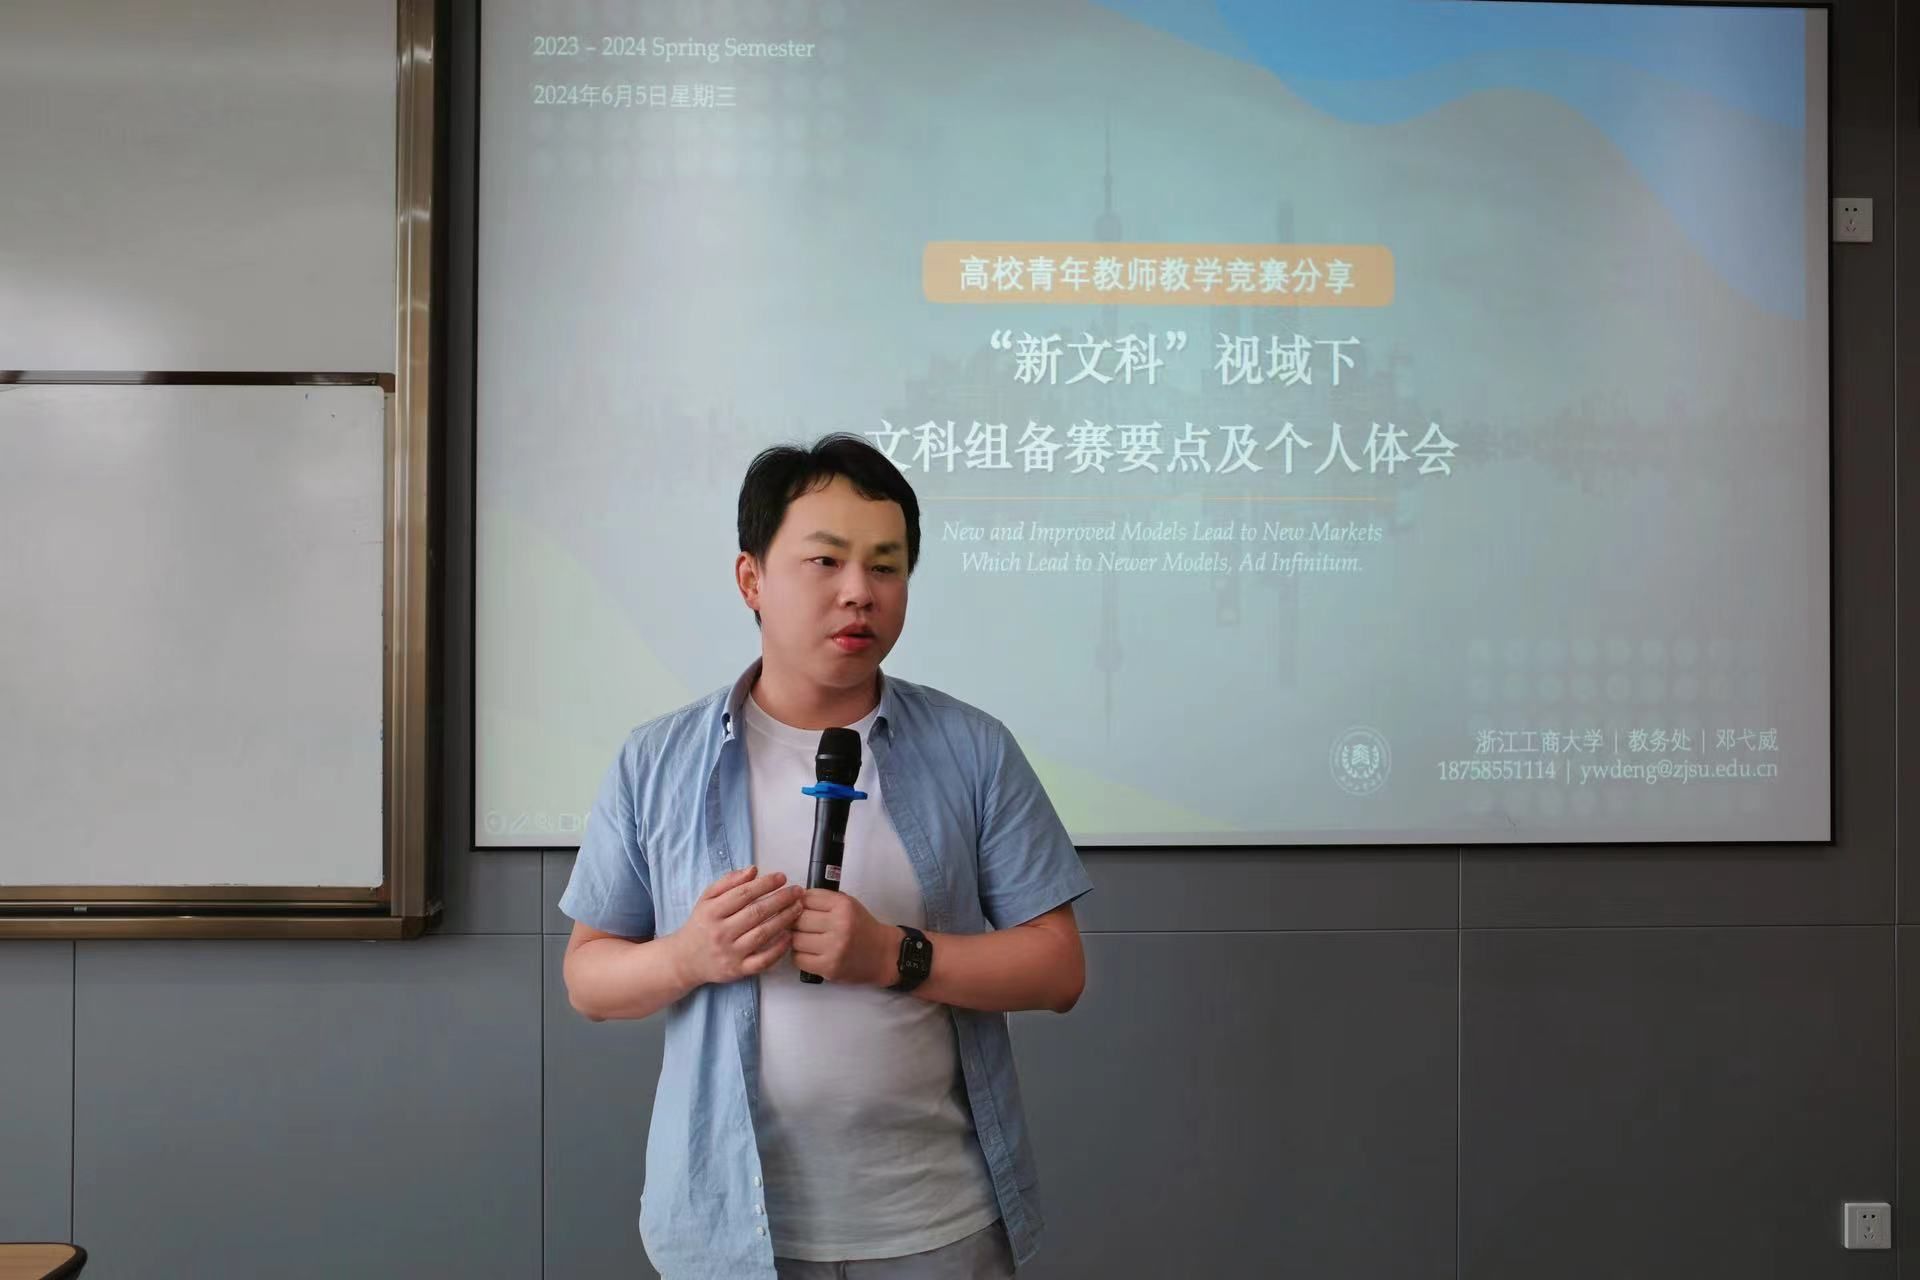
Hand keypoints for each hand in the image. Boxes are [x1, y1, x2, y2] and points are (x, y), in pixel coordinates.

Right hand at [668, 867, 805, 988]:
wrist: (685, 960)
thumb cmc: (700, 925)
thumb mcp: (707, 899)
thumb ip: (728, 882)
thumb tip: (753, 870)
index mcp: (711, 912)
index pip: (743, 894)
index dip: (765, 884)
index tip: (782, 877)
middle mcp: (720, 933)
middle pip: (756, 913)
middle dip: (781, 899)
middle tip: (797, 891)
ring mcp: (730, 953)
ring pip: (762, 934)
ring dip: (784, 919)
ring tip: (798, 908)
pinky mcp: (738, 970)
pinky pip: (763, 960)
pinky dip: (779, 948)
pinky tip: (789, 936)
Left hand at [792, 888, 896, 985]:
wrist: (882, 954)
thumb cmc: (863, 928)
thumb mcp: (848, 904)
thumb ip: (823, 900)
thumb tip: (794, 900)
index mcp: (844, 906)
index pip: (807, 898)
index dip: (799, 903)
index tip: (801, 907)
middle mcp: (839, 926)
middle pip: (798, 919)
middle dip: (796, 922)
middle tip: (801, 925)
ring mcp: (834, 948)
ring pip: (795, 939)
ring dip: (796, 939)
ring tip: (806, 938)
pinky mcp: (829, 967)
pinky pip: (798, 959)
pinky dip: (800, 955)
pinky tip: (809, 952)